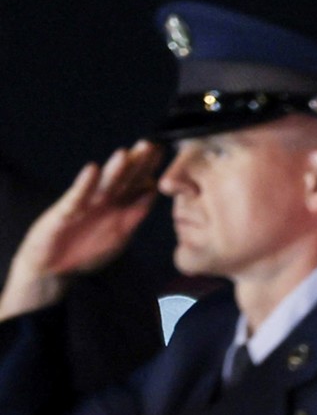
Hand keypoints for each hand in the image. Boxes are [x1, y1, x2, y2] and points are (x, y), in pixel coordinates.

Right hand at [0, 140, 162, 319]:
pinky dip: (85, 184)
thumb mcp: (120, 233)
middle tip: (151, 145)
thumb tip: (153, 191)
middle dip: (137, 163)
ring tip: (125, 154)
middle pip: (124, 179)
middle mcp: (104, 201)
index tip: (165, 153)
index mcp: (119, 206)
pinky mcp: (65, 213)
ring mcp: (85, 205)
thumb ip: (136, 213)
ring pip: (103, 184)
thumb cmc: (87, 250)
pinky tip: (92, 170)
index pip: (137, 183)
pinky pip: (77, 197)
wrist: (54, 269)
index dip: (150, 169)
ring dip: (114, 170)